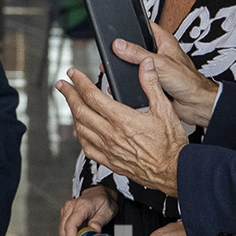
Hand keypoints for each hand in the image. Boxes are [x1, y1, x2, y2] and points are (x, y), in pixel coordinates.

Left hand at [56, 59, 188, 195]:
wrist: (174, 171)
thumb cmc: (171, 144)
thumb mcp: (164, 109)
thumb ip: (151, 84)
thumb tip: (146, 64)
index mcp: (122, 119)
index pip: (92, 95)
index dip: (79, 82)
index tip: (72, 73)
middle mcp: (111, 135)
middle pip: (80, 110)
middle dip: (68, 94)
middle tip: (62, 84)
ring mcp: (108, 149)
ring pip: (81, 128)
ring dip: (72, 113)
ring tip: (70, 102)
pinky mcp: (110, 161)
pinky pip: (87, 148)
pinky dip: (80, 136)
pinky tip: (80, 130)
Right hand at [59, 185, 117, 235]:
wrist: (101, 192)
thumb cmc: (104, 201)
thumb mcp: (107, 211)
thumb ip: (99, 222)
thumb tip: (93, 234)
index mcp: (82, 206)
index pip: (71, 225)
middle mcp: (71, 206)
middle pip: (63, 229)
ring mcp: (67, 209)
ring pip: (61, 229)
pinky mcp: (66, 212)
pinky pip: (63, 227)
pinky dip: (68, 235)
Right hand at [111, 22, 217, 125]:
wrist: (195, 103)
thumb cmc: (189, 81)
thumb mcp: (159, 63)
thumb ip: (137, 54)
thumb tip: (119, 45)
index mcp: (164, 41)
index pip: (146, 25)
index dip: (134, 24)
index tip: (119, 28)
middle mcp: (160, 53)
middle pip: (138, 46)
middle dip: (127, 50)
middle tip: (117, 52)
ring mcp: (156, 67)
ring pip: (137, 64)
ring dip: (131, 68)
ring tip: (126, 70)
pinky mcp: (153, 81)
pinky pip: (139, 78)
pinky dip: (134, 81)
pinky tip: (133, 82)